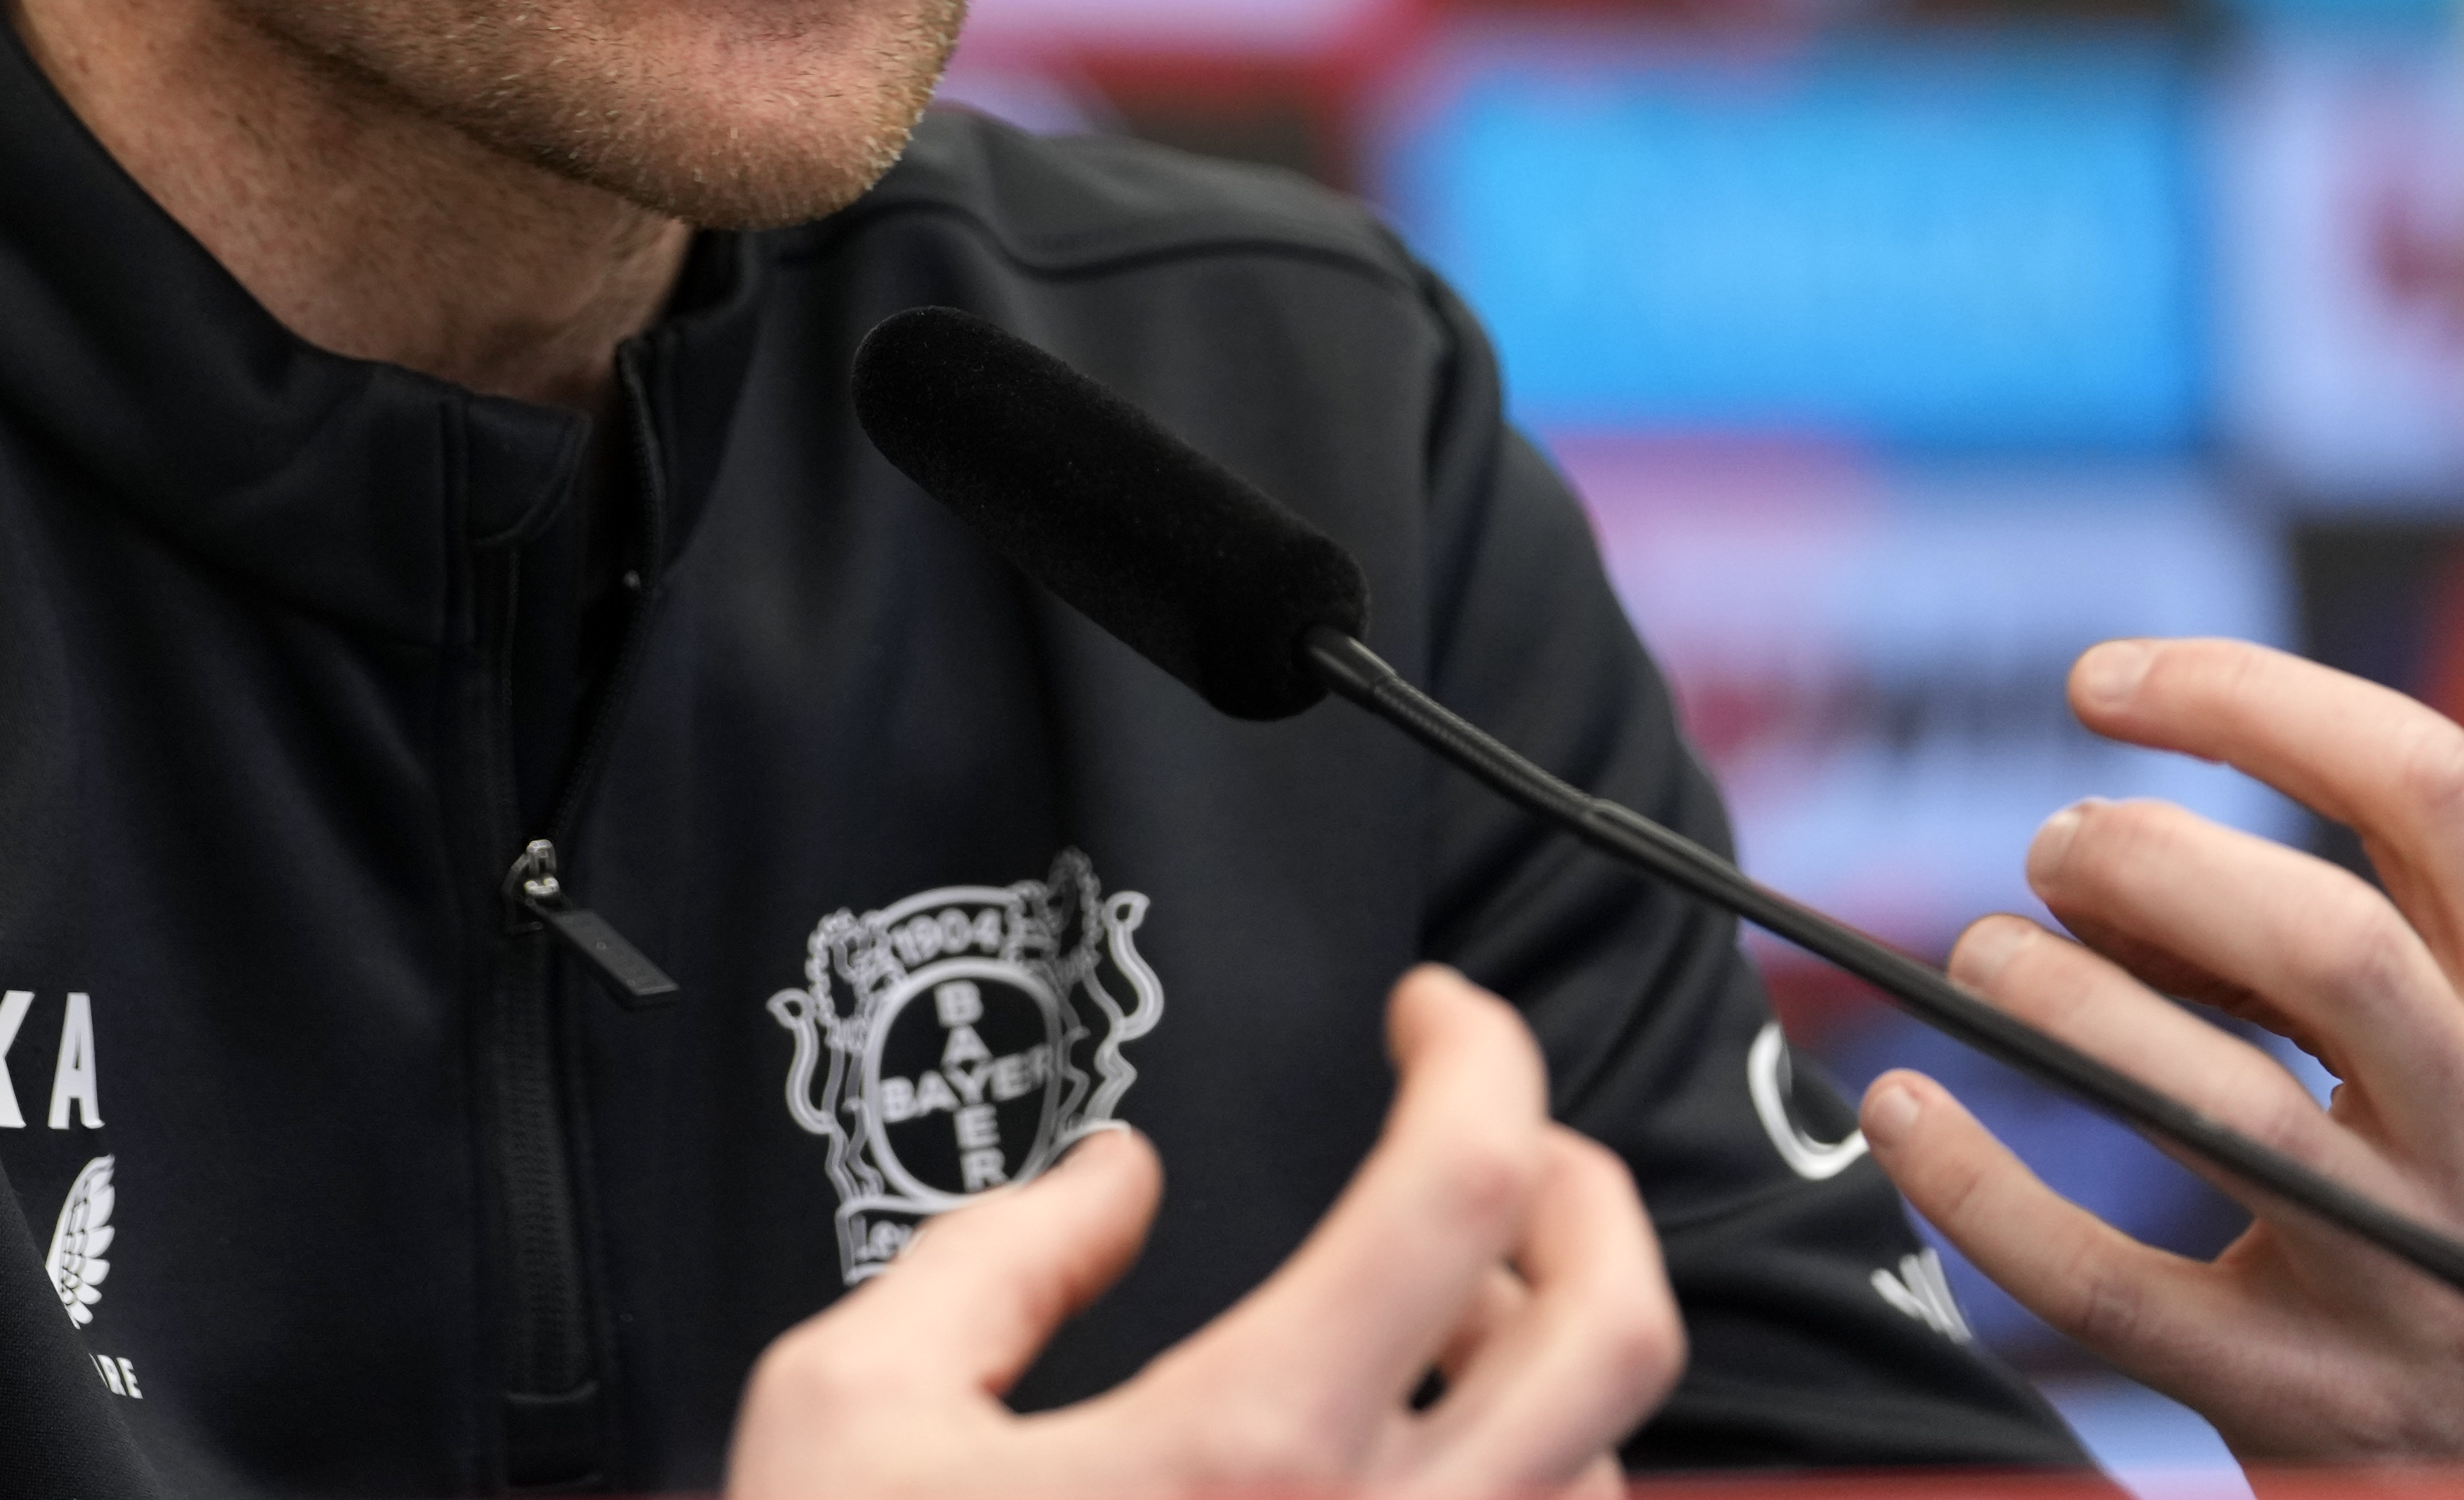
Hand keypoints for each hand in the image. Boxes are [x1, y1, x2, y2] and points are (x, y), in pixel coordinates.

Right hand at [727, 966, 1681, 1498]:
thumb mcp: (845, 1411)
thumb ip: (996, 1263)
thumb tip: (1115, 1182)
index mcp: (1243, 1449)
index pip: (1461, 1182)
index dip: (1477, 1050)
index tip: (1428, 1013)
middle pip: (1618, 1327)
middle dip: (1587, 1187)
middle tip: (1496, 1145)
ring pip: (1610, 1476)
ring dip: (1553, 1364)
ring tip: (1445, 1324)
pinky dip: (1530, 1496)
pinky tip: (1418, 1466)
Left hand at [1860, 638, 2463, 1468]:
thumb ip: (2405, 967)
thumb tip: (2137, 857)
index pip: (2430, 788)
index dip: (2249, 698)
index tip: (2103, 683)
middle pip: (2324, 937)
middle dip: (2149, 860)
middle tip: (2055, 853)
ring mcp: (2417, 1288)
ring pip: (2217, 1100)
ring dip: (2061, 1001)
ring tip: (1985, 961)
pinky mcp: (2310, 1407)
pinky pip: (2110, 1285)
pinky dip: (1981, 1189)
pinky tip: (1904, 1116)